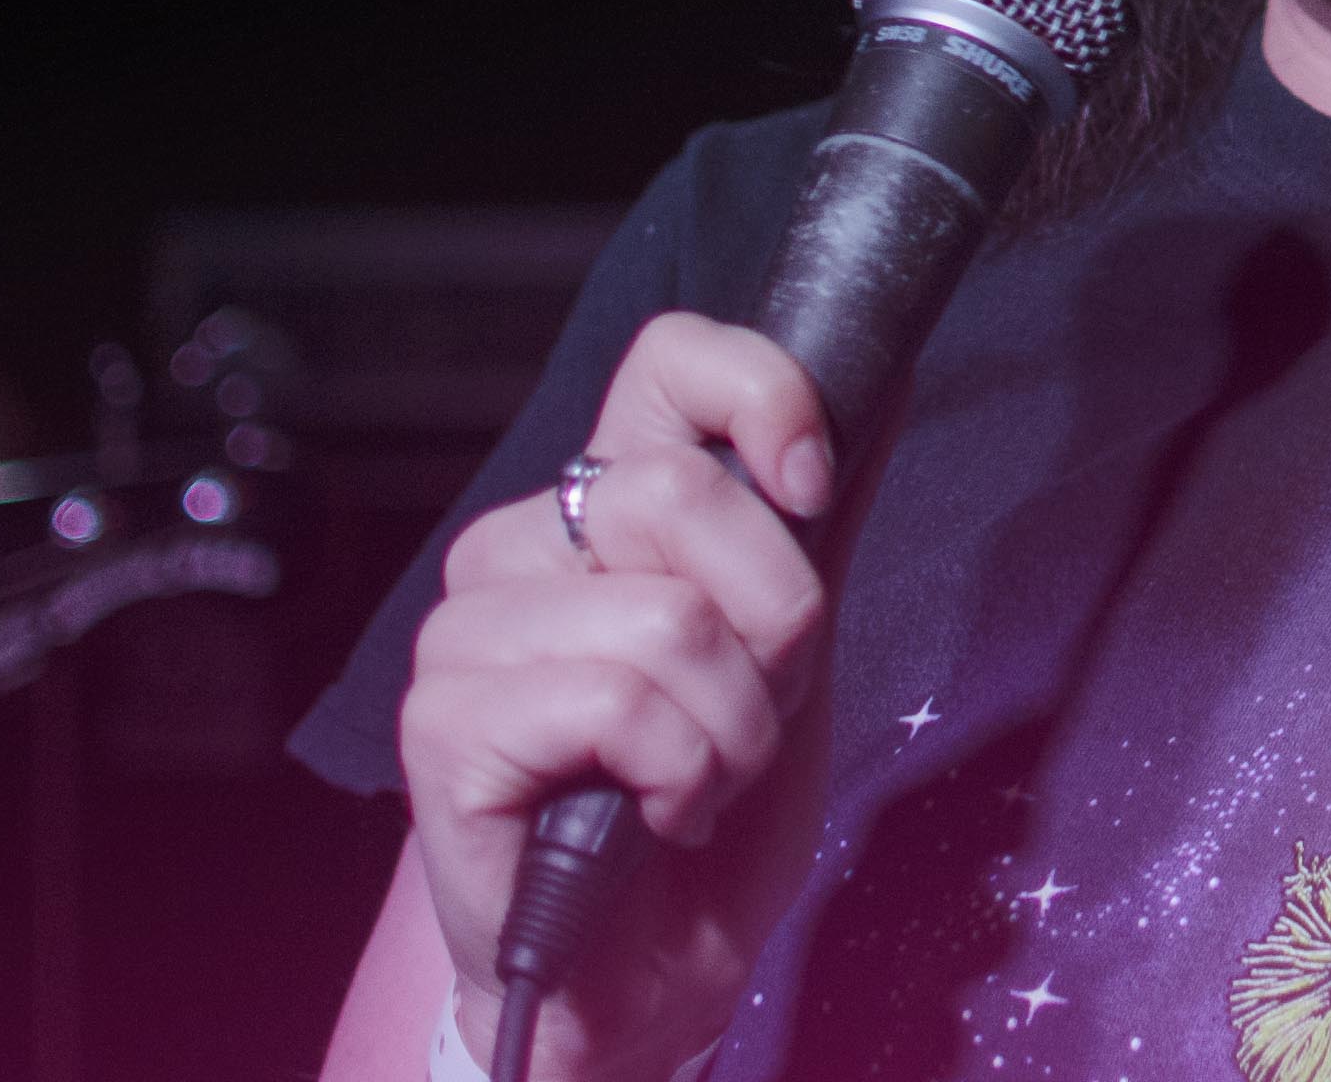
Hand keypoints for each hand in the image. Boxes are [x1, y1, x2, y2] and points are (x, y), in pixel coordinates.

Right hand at [398, 314, 839, 1081]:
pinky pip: (615, 703)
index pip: (667, 362)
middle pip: (683, 494)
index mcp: (602, 507)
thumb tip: (888, 382)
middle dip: (772, 625)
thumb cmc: (712, 803)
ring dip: (730, 724)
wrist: (657, 968)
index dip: (761, 397)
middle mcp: (520, 549)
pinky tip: (652, 811)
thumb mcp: (794, 645)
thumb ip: (816, 518)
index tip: (808, 485)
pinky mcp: (442, 725)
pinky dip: (676, 773)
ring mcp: (467, 635)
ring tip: (698, 775)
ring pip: (667, 616)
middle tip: (745, 706)